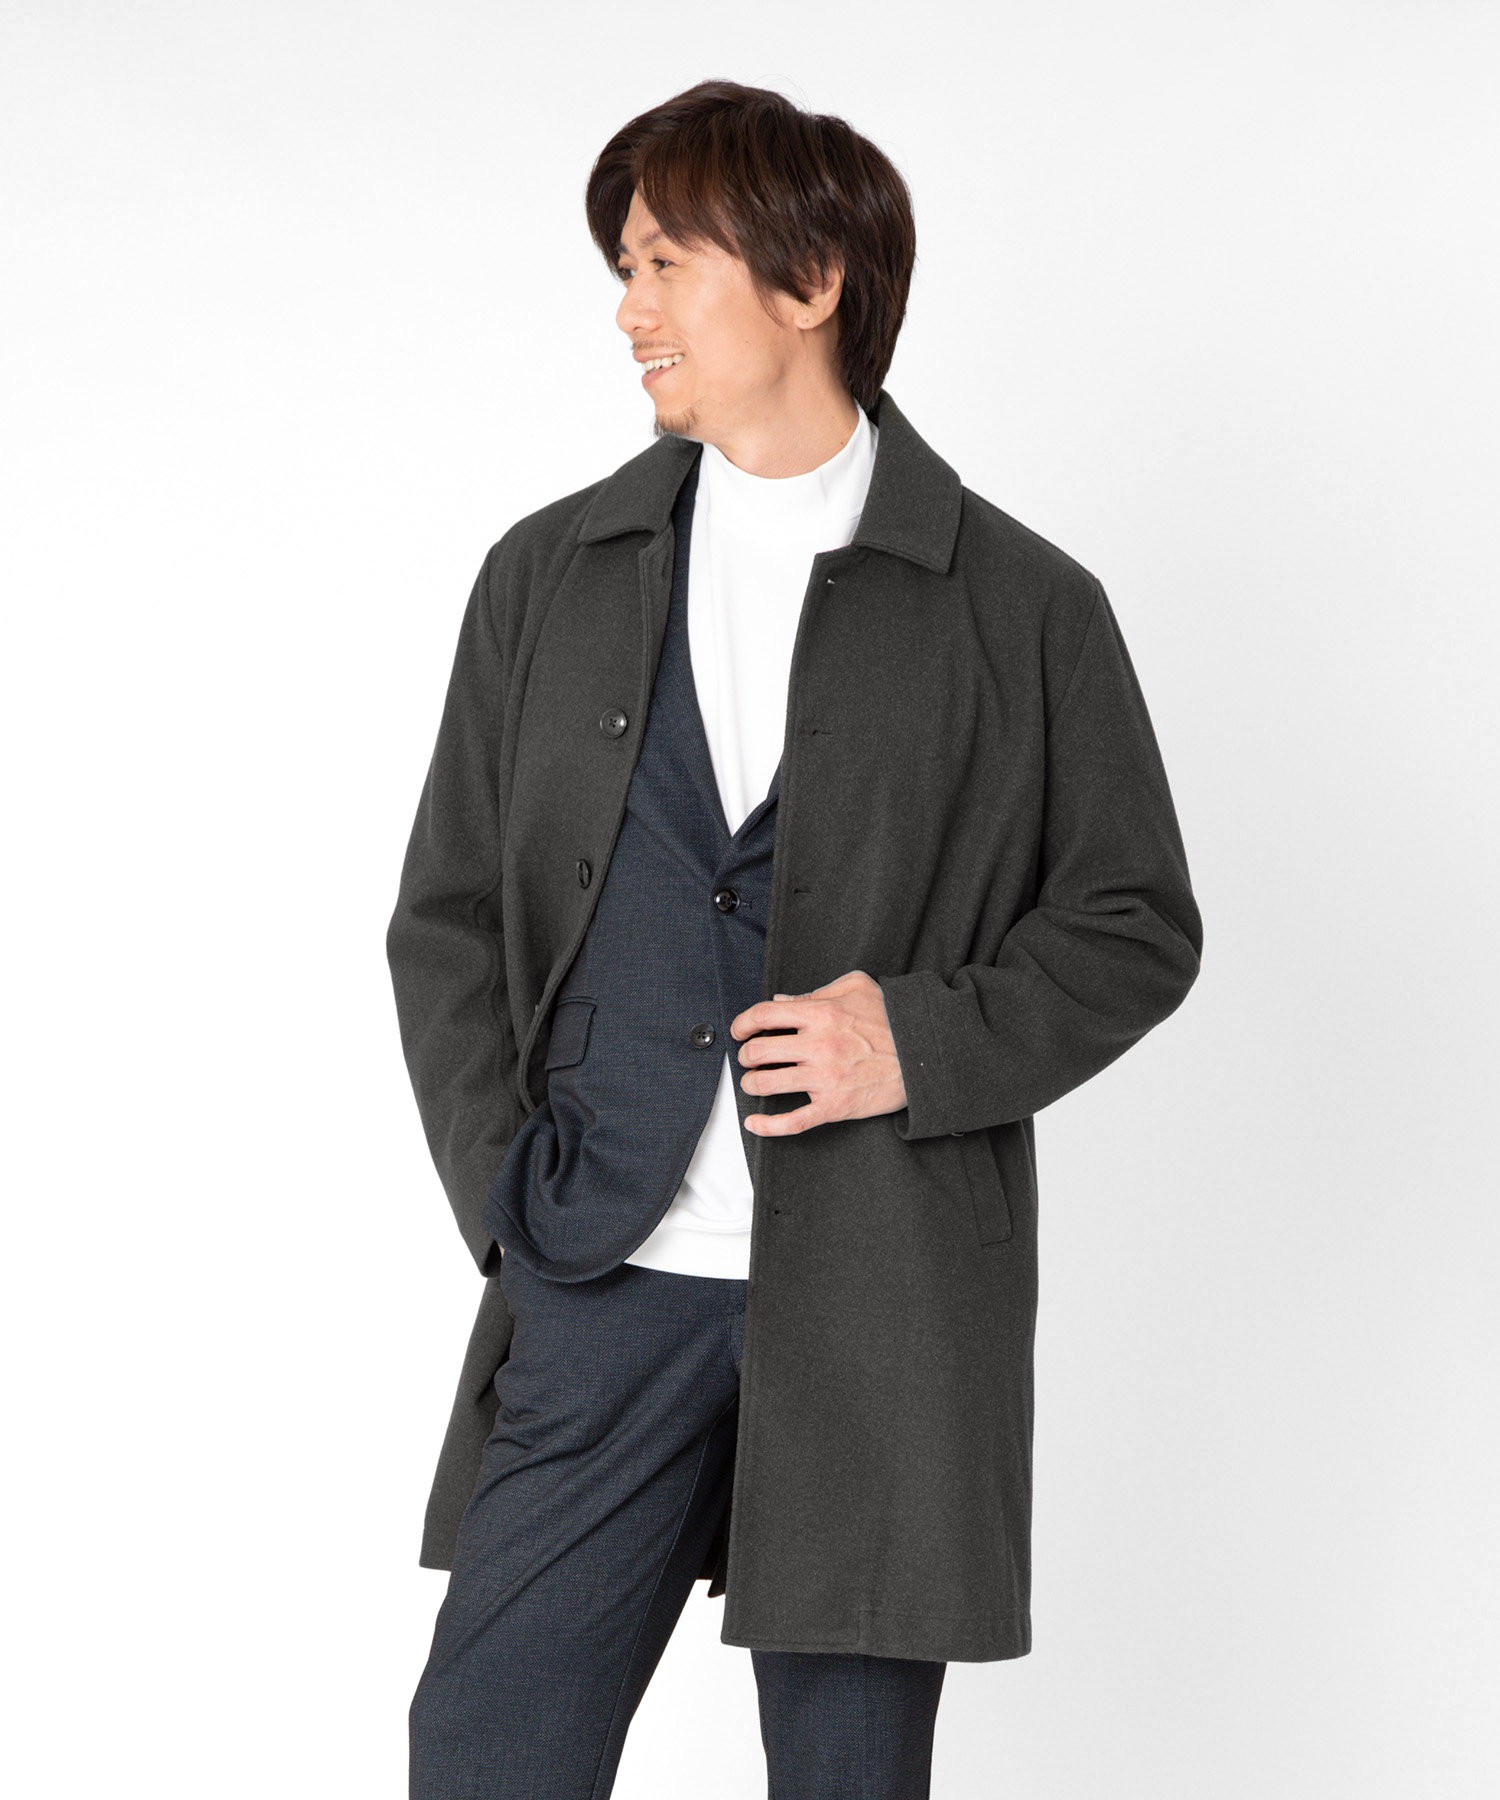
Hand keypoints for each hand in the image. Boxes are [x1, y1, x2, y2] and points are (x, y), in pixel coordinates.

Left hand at [728, 969, 906, 1136]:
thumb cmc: (893, 1019)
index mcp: (821, 1014)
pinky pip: (793, 1122)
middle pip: (759, 1051)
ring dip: (752, 1084)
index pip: (764, 1015)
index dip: (743, 1022)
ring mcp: (825, 1079)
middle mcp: (819, 1046)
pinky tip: (754, 1124)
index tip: (739, 1030)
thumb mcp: (857, 987)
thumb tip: (783, 1000)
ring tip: (754, 1082)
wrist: (925, 1054)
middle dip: (746, 1055)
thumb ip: (816, 992)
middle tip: (749, 1057)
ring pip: (767, 1084)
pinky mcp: (835, 1106)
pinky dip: (767, 1126)